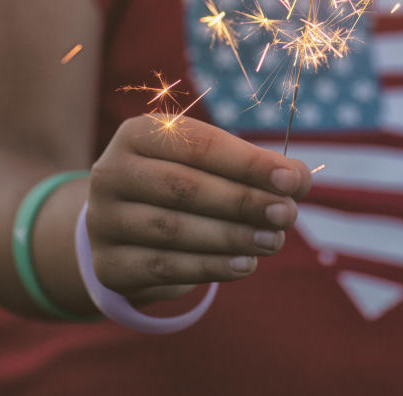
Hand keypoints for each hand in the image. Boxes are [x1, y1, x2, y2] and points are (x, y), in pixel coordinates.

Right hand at [86, 115, 311, 304]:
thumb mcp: (215, 167)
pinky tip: (245, 265)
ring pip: (173, 229)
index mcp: (139, 134)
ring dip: (232, 237)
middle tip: (287, 215)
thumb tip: (298, 180)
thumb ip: (258, 169)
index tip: (292, 180)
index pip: (199, 144)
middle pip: (184, 187)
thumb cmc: (185, 185)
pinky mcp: (109, 264)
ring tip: (274, 242)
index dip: (249, 163)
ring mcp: (103, 219)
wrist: (127, 230)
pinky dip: (210, 267)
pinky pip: (164, 266)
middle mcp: (112, 171)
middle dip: (244, 201)